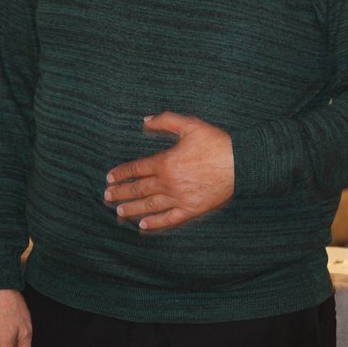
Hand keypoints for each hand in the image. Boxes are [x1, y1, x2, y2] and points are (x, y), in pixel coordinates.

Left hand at [104, 111, 233, 230]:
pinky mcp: (191, 209)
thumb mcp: (189, 125)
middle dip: (122, 192)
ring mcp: (179, 198)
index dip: (123, 173)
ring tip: (119, 211)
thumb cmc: (215, 143)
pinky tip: (144, 225)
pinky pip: (169, 219)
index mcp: (166, 162)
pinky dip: (155, 223)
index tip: (110, 177)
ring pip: (150, 205)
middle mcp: (169, 183)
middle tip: (107, 195)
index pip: (138, 169)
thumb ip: (165, 121)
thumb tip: (145, 121)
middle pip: (139, 189)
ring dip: (132, 208)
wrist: (240, 163)